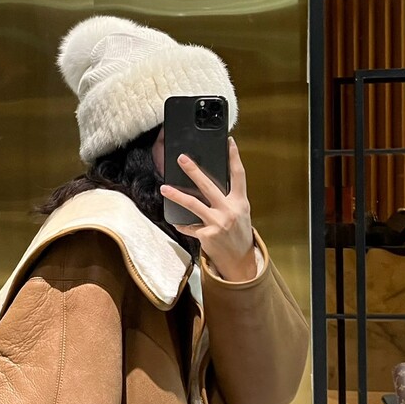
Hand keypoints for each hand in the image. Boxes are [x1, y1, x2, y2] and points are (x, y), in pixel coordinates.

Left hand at [160, 139, 256, 282]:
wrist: (240, 260)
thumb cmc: (238, 232)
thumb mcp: (240, 212)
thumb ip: (229, 198)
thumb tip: (209, 183)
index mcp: (240, 202)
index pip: (239, 175)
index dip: (234, 157)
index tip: (229, 142)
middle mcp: (230, 210)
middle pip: (209, 186)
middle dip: (194, 171)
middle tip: (182, 159)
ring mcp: (218, 222)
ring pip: (193, 204)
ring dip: (176, 195)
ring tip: (164, 188)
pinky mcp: (207, 235)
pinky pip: (189, 226)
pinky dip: (182, 224)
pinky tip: (177, 222)